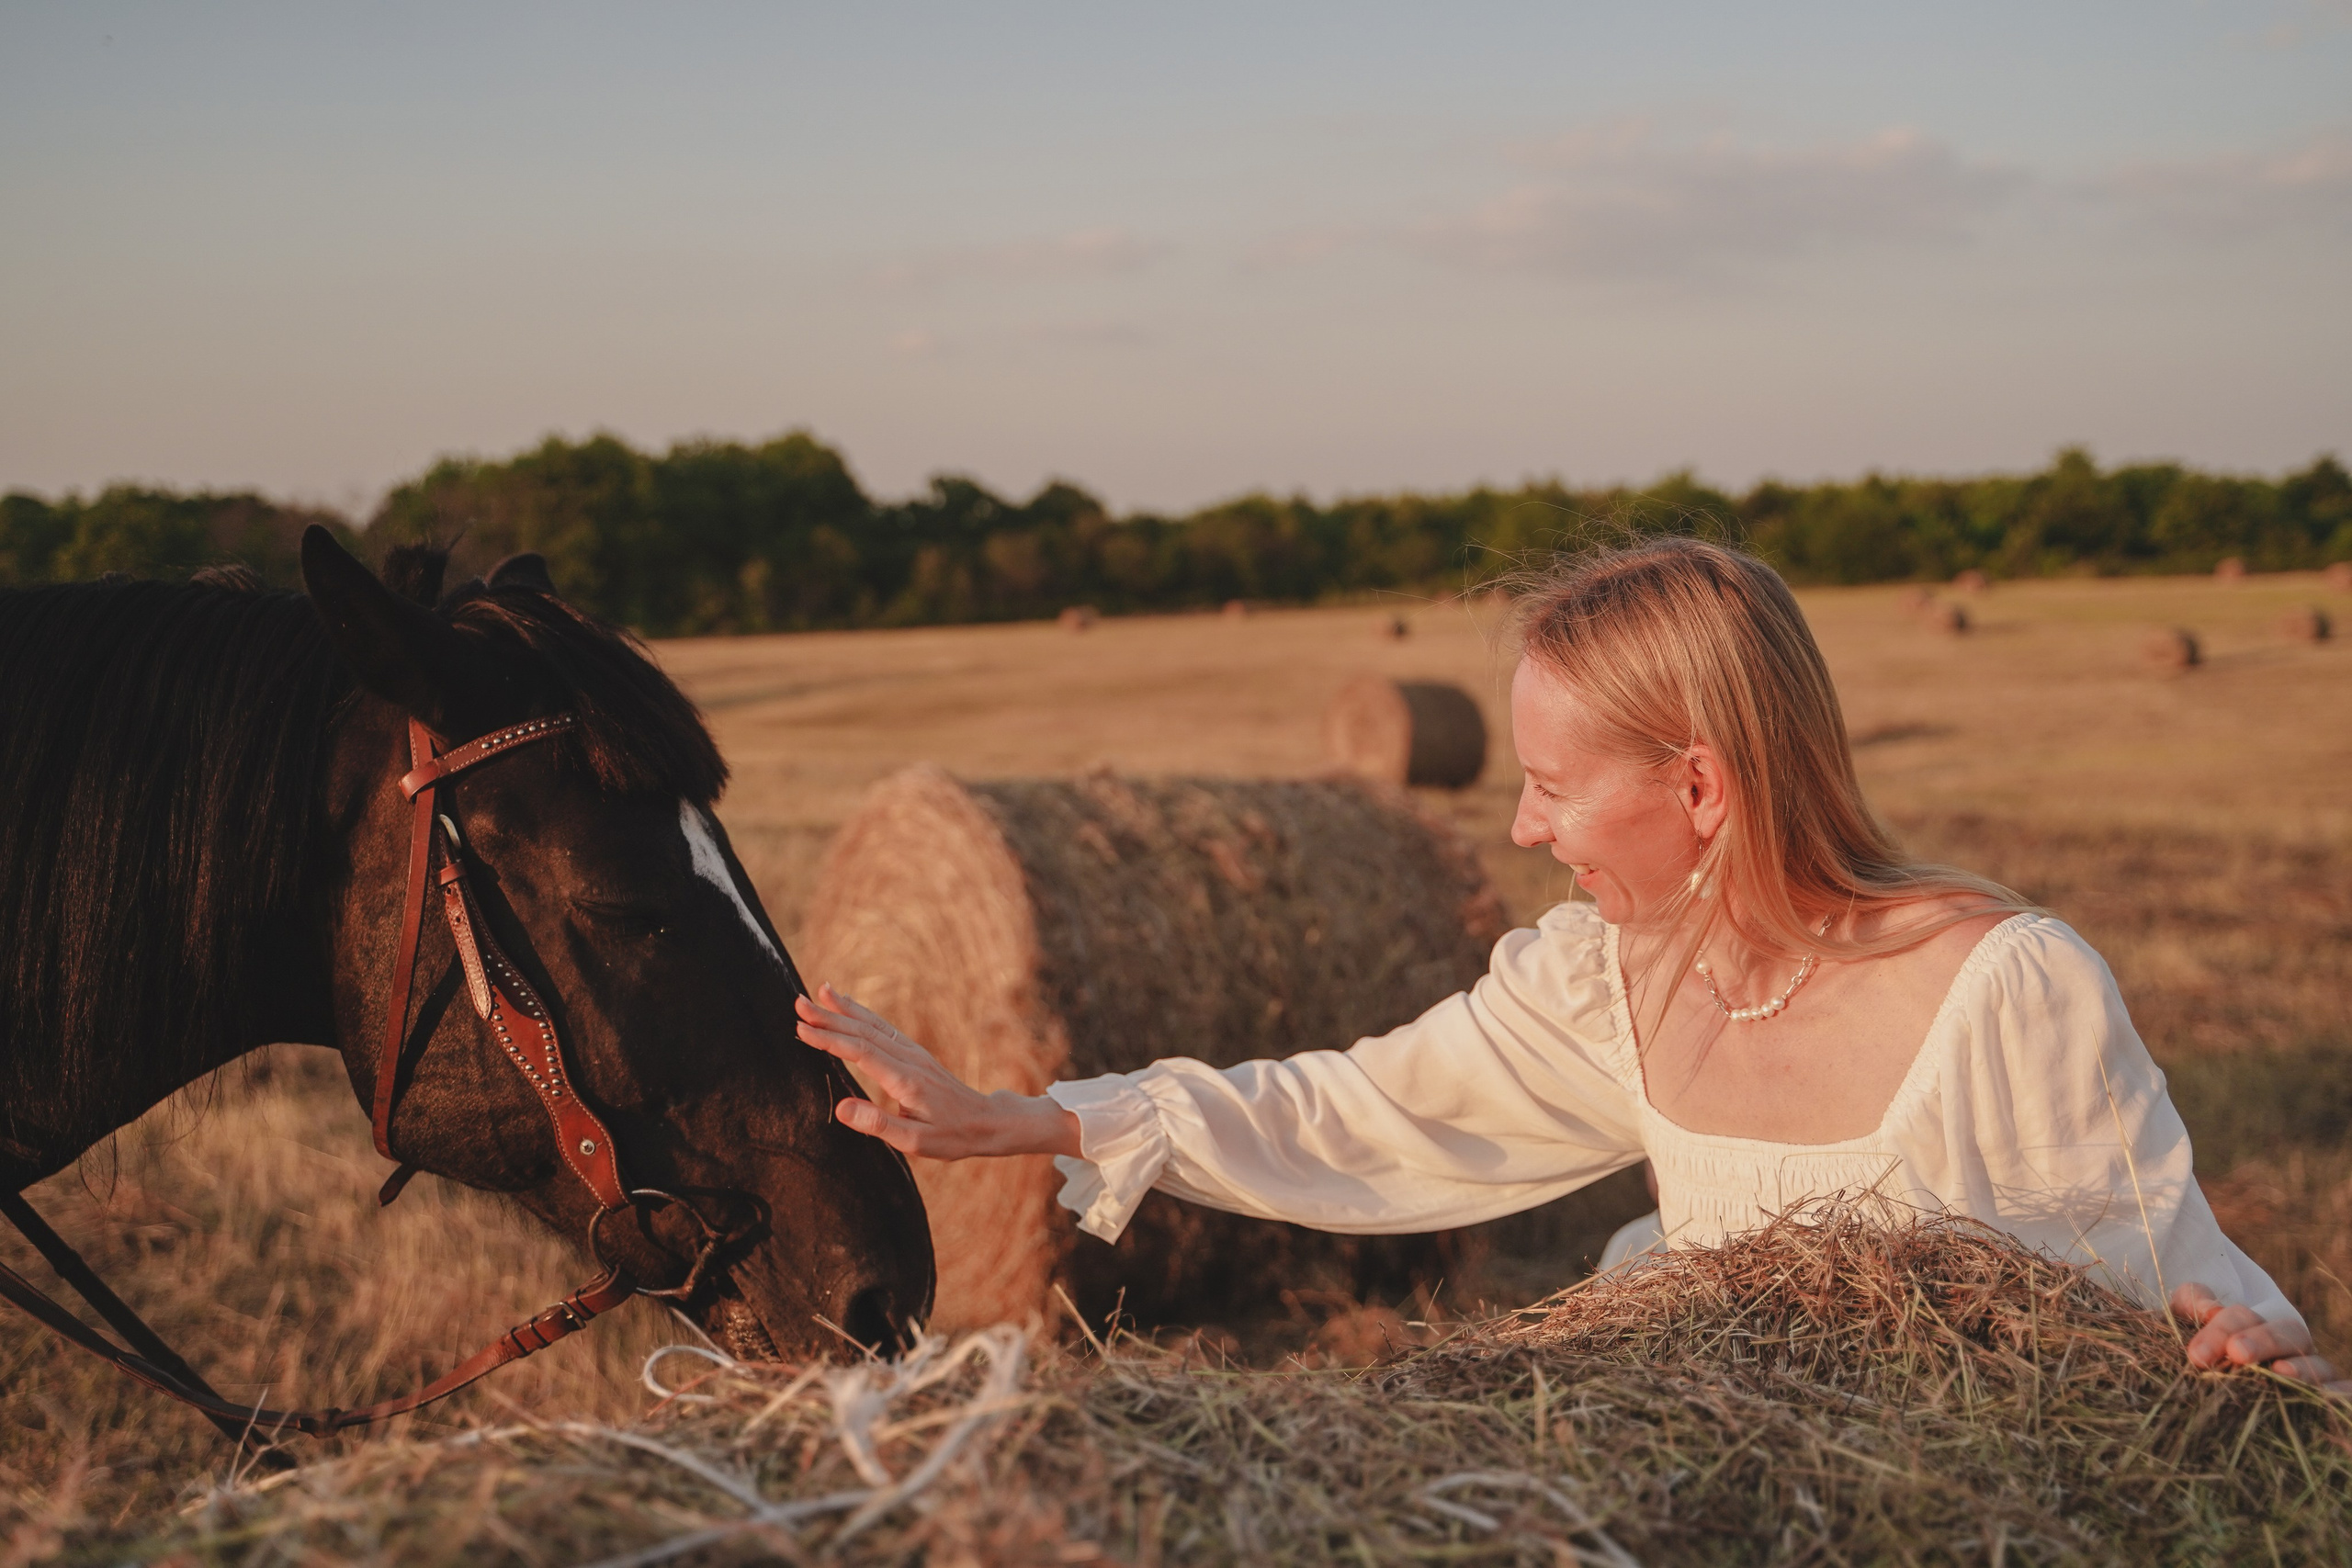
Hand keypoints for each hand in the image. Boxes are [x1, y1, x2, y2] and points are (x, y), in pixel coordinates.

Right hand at [794, 984, 1081, 1161]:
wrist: (986, 1122)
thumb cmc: (951, 1136)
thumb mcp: (915, 1141)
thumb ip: (878, 1125)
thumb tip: (841, 1108)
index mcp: (904, 1080)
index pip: (861, 1053)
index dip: (830, 1039)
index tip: (802, 1028)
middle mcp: (908, 1059)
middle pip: (863, 1032)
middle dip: (829, 1016)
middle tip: (798, 1002)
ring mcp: (912, 1053)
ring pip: (874, 1025)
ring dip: (845, 1009)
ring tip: (820, 991)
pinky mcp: (914, 1054)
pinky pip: (883, 1029)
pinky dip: (862, 1015)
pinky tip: (850, 1007)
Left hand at [2172, 1282, 2351, 1393]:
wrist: (2214, 1421)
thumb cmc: (2201, 1364)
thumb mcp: (2188, 1334)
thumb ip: (2189, 1307)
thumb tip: (2207, 1307)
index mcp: (2255, 1328)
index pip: (2243, 1317)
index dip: (2221, 1329)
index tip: (2197, 1355)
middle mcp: (2289, 1350)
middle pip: (2289, 1333)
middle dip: (2264, 1339)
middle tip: (2237, 1353)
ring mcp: (2313, 1377)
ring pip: (2321, 1366)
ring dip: (2303, 1368)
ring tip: (2280, 1372)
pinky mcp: (2324, 1405)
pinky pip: (2346, 1394)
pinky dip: (2343, 1394)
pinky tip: (2325, 1399)